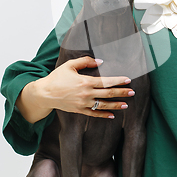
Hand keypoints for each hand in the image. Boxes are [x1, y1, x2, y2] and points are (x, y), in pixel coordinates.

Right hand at [17, 56, 133, 122]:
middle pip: (108, 93)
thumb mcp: (70, 65)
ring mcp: (83, 104)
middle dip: (122, 93)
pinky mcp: (79, 110)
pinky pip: (94, 114)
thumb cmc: (57, 78)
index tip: (128, 80)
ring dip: (116, 105)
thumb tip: (100, 62)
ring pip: (103, 105)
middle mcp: (86, 94)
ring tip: (126, 105)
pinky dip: (104, 115)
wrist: (44, 94)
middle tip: (132, 92)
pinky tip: (112, 115)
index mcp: (85, 81)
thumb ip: (85, 61)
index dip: (118, 81)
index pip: (106, 81)